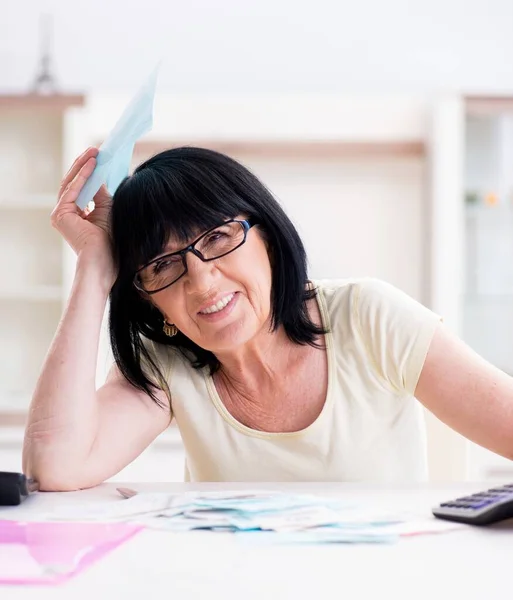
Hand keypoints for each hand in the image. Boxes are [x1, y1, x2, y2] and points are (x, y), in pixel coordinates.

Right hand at [51, 147, 114, 281]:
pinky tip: (92, 165)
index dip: (89, 171)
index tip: (99, 157)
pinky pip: (72, 190)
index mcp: (75, 214)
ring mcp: (60, 214)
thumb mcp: (107, 209)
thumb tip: (100, 173)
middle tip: (95, 149)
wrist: (104, 260)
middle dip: (84, 165)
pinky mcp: (60, 215)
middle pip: (73, 183)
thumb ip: (101, 192)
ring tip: (94, 152)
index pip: (80, 187)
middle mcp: (65, 213)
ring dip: (83, 166)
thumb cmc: (109, 240)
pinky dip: (82, 177)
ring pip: (70, 183)